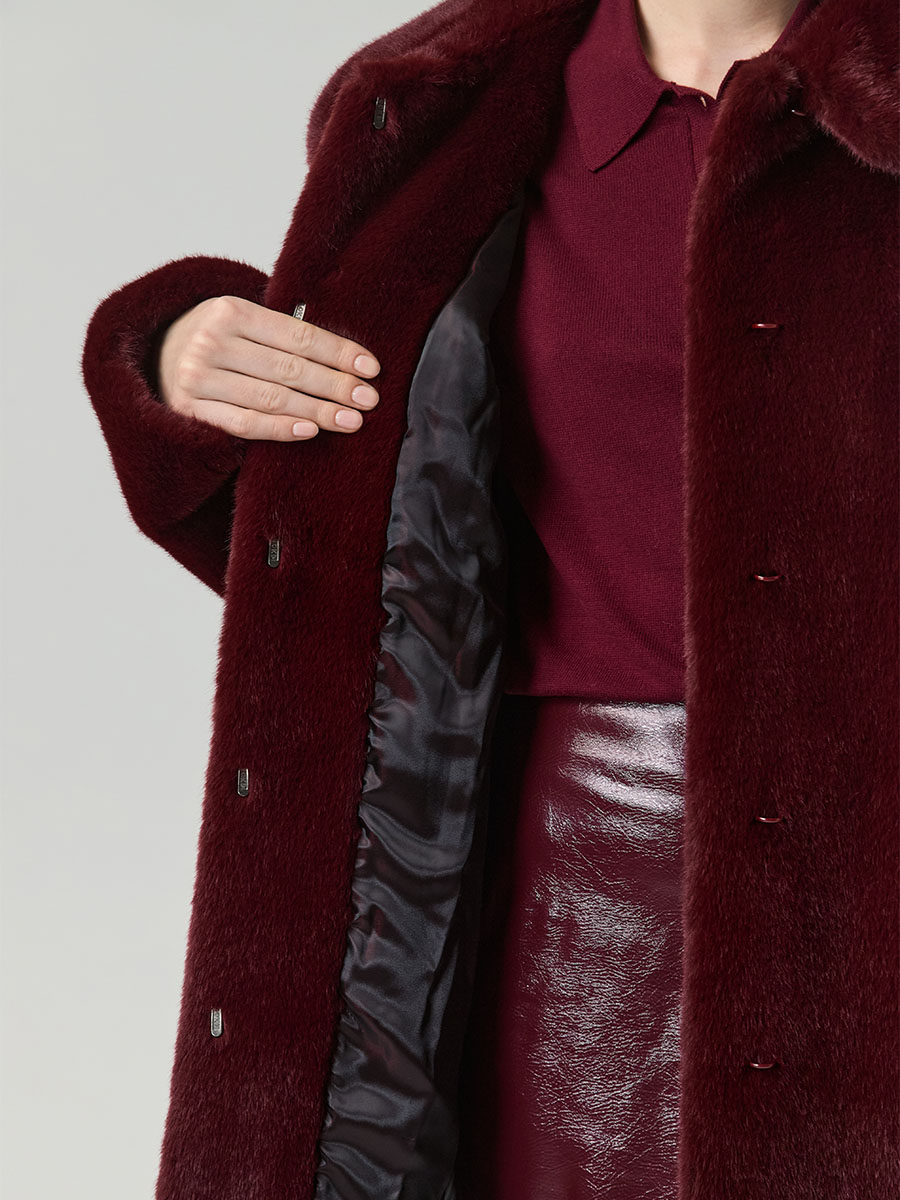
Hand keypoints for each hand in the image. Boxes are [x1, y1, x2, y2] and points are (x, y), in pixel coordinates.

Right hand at [156, 295, 380, 439]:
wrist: (157, 357)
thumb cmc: (219, 341)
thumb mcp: (243, 322)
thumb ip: (282, 333)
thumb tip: (348, 360)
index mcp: (230, 311)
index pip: (297, 336)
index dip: (337, 353)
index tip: (370, 369)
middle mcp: (211, 342)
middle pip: (288, 369)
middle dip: (334, 386)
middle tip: (368, 399)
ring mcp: (197, 378)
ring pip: (271, 398)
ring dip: (316, 411)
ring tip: (350, 420)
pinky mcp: (191, 411)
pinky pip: (244, 424)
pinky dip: (279, 428)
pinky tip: (310, 430)